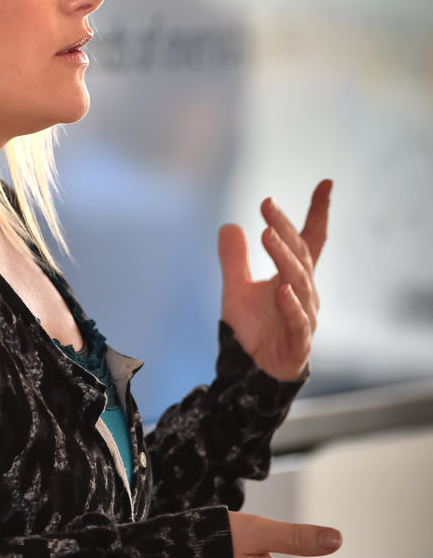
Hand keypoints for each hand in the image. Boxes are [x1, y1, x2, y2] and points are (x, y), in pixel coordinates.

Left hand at [218, 179, 331, 380]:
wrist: (251, 374)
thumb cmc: (253, 332)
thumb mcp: (236, 290)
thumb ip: (234, 260)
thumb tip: (230, 225)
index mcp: (295, 278)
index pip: (311, 240)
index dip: (318, 212)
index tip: (326, 183)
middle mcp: (305, 293)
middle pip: (300, 255)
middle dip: (285, 228)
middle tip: (267, 205)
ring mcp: (304, 317)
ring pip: (297, 282)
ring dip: (284, 258)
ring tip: (268, 236)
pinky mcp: (297, 342)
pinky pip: (297, 320)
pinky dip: (290, 305)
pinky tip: (281, 290)